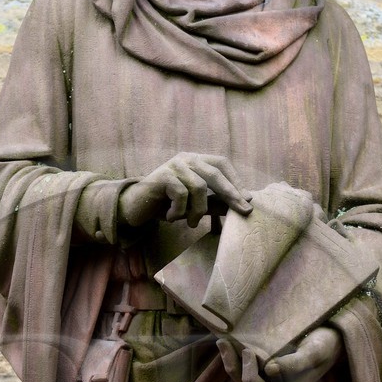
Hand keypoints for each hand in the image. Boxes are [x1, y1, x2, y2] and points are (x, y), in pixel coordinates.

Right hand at [119, 153, 252, 227]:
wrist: (134, 208)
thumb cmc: (166, 205)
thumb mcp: (195, 205)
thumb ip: (215, 203)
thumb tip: (242, 204)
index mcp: (195, 160)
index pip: (221, 164)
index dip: (236, 181)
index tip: (247, 199)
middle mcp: (186, 158)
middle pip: (215, 173)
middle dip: (231, 194)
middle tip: (243, 211)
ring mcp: (173, 165)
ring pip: (199, 187)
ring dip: (198, 210)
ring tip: (191, 223)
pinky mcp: (162, 176)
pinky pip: (181, 194)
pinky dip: (180, 210)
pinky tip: (171, 217)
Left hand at [218, 326, 342, 381]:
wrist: (332, 339)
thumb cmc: (325, 345)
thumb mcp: (314, 352)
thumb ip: (295, 363)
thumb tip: (270, 369)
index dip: (250, 374)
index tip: (249, 351)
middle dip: (232, 366)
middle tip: (224, 342)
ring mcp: (268, 378)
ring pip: (242, 376)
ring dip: (230, 360)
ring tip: (222, 341)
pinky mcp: (265, 366)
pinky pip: (246, 365)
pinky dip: (237, 354)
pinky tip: (230, 340)